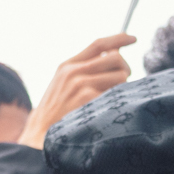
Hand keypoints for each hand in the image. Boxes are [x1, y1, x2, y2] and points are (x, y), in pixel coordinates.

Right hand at [17, 34, 134, 148]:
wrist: (39, 134)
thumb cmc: (56, 113)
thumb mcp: (62, 85)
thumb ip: (82, 71)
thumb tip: (113, 58)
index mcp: (68, 66)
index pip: (99, 44)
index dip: (119, 39)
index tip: (134, 38)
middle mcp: (74, 71)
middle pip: (115, 58)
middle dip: (125, 69)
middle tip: (123, 83)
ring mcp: (81, 85)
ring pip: (121, 76)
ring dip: (123, 88)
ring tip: (114, 100)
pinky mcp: (88, 100)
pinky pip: (117, 94)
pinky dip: (120, 101)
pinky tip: (113, 110)